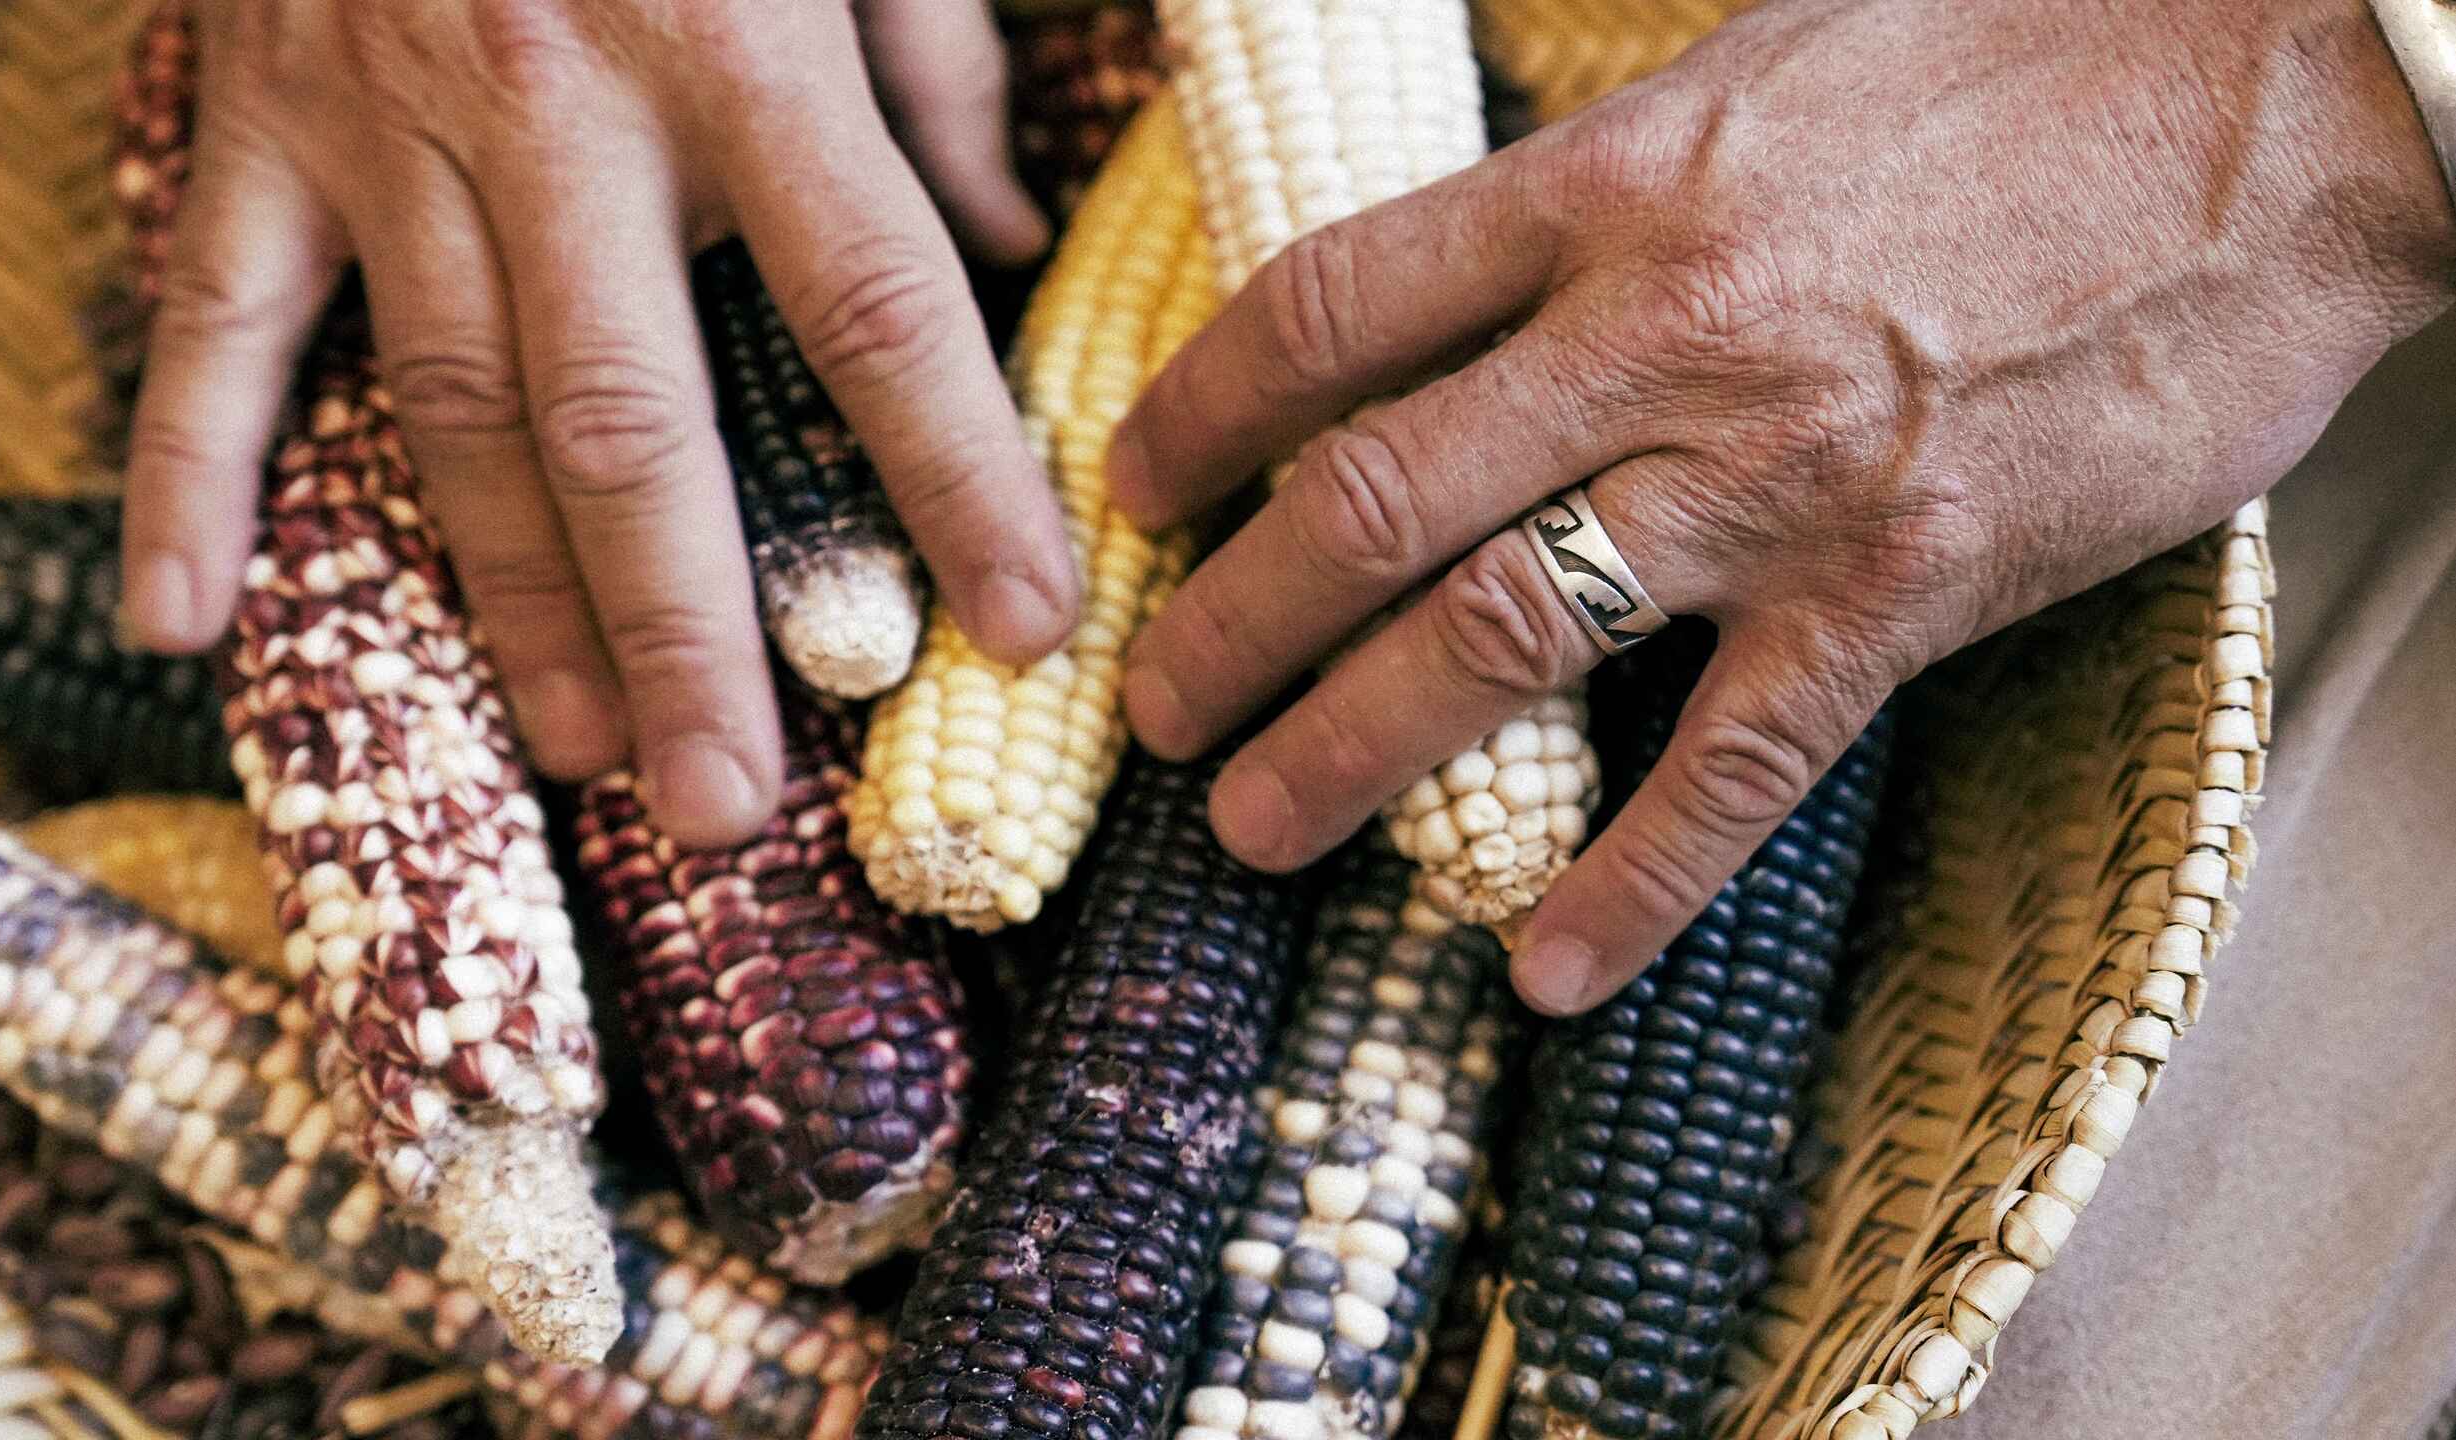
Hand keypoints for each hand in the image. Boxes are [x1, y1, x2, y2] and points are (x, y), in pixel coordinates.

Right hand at [120, 0, 1081, 847]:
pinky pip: (214, 319)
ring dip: (510, 600)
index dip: (962, 477)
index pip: (882, 308)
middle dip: (689, 630)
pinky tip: (184, 620)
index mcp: (741, 50)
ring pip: (449, 411)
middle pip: (634, 421)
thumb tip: (1004, 251)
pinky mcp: (252, 117)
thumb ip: (935, 69)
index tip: (1026, 625)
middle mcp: (560, 111)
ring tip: (575, 749)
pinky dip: (191, 470)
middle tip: (731, 806)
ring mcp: (382, 124)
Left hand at [1108, 0, 2455, 1012]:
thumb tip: (1477, 267)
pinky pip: (1734, 770)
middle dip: (1235, 620)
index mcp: (1615, 186)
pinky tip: (1548, 970)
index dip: (1206, 409)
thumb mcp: (1767, 65)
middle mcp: (1663, 336)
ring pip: (1502, 636)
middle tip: (1154, 704)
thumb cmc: (2025, 55)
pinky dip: (1631, 884)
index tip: (1143, 486)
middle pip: (1374, 498)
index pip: (1334, 307)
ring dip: (1351, 749)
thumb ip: (1610, 182)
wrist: (2282, 101)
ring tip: (1251, 829)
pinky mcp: (1906, 588)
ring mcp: (1776, 476)